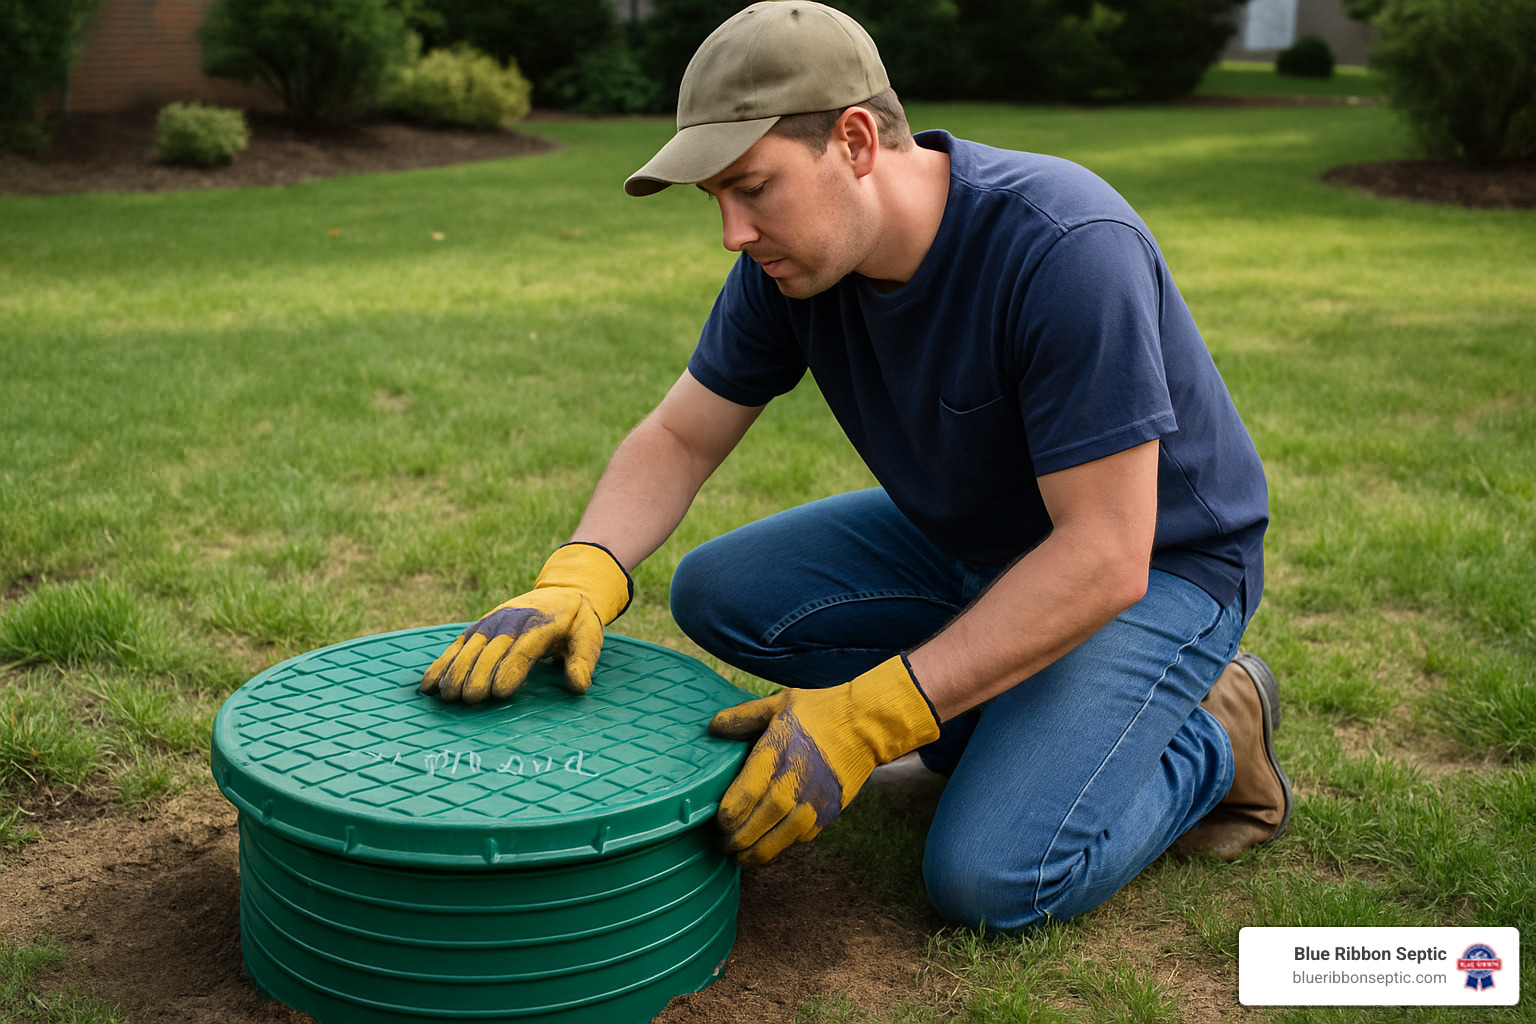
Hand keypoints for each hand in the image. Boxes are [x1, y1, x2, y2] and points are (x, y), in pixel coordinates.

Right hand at [420, 542, 631, 703]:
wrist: (563, 589)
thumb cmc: (577, 620)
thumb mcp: (590, 635)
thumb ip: (583, 659)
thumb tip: (579, 686)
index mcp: (541, 624)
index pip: (524, 648)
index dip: (510, 669)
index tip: (499, 693)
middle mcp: (512, 620)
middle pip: (492, 649)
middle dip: (479, 674)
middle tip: (469, 700)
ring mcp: (493, 622)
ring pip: (470, 646)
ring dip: (456, 670)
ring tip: (446, 696)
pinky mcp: (480, 627)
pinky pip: (458, 645)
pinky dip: (442, 663)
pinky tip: (428, 685)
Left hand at [708, 656, 939, 864]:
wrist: (865, 726)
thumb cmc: (818, 712)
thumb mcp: (778, 704)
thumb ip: (743, 717)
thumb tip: (712, 728)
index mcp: (776, 753)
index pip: (744, 795)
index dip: (726, 815)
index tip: (718, 819)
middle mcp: (794, 782)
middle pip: (758, 823)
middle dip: (736, 839)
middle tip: (723, 843)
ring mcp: (813, 801)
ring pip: (779, 839)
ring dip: (757, 853)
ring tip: (741, 857)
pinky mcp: (828, 813)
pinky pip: (799, 839)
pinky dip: (781, 847)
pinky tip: (768, 848)